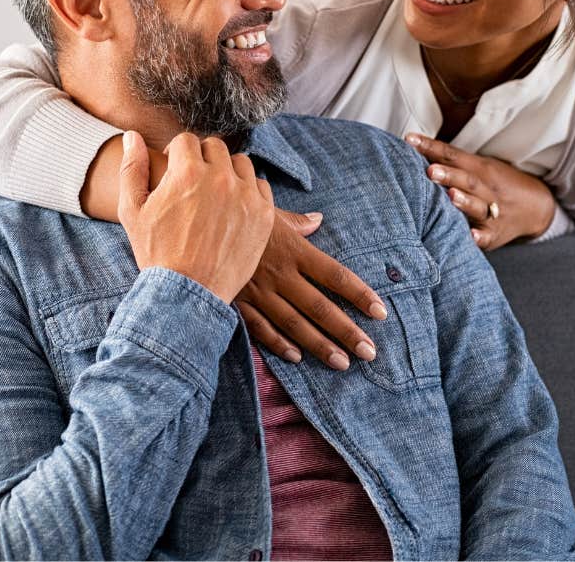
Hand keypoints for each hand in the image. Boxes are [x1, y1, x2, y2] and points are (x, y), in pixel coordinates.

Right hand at [118, 130, 274, 302]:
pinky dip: (248, 191)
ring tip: (216, 193)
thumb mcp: (133, 210)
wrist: (188, 292)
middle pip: (215, 147)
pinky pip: (260, 186)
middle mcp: (220, 178)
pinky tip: (234, 206)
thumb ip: (132, 168)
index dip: (177, 153)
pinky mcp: (264, 214)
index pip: (186, 140)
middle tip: (195, 182)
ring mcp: (245, 195)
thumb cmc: (156, 252)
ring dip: (228, 171)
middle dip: (202, 159)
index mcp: (187, 172)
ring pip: (241, 163)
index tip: (175, 169)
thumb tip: (132, 136)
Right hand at [235, 209, 388, 369]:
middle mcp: (280, 274)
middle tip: (369, 352)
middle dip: (347, 331)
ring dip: (319, 345)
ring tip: (342, 363)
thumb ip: (297, 221)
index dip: (359, 294)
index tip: (380, 312)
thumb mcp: (268, 211)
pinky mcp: (238, 302)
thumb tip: (318, 219)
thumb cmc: (235, 213)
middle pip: (320, 307)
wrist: (194, 222)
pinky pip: (261, 328)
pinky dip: (278, 344)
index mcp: (293, 249)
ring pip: (294, 324)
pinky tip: (297, 357)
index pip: (335, 275)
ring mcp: (258, 291)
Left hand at [405, 133, 555, 250]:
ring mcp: (492, 211)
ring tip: (451, 196)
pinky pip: (487, 236)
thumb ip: (449, 161)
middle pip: (467, 179)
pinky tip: (471, 236)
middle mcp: (487, 188)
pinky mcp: (495, 234)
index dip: (431, 147)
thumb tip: (412, 146)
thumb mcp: (478, 167)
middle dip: (448, 175)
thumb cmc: (494, 184)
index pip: (452, 155)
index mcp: (479, 168)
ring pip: (478, 206)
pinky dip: (479, 236)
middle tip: (430, 171)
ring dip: (464, 201)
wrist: (536, 207)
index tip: (409, 141)